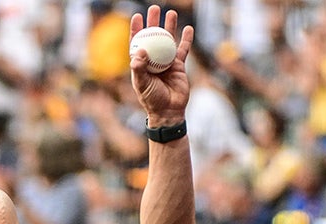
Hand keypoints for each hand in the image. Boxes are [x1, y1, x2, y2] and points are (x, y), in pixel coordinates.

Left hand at [130, 6, 194, 126]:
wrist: (169, 111)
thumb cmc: (152, 99)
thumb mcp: (142, 84)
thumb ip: (139, 68)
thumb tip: (140, 50)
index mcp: (141, 63)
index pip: (137, 42)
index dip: (137, 29)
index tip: (138, 16)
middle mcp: (153, 60)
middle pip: (153, 36)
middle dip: (153, 22)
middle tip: (154, 8)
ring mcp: (166, 61)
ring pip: (168, 40)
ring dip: (169, 26)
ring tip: (171, 12)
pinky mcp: (179, 66)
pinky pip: (183, 49)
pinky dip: (186, 39)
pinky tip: (188, 28)